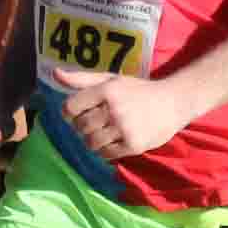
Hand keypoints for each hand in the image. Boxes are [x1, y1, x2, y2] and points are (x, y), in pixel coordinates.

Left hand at [41, 62, 187, 163]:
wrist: (173, 102)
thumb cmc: (138, 90)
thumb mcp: (111, 79)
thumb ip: (81, 79)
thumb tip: (54, 74)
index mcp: (106, 90)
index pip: (70, 107)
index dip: (70, 112)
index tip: (78, 112)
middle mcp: (114, 108)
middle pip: (80, 126)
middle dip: (83, 126)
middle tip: (96, 122)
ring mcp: (124, 128)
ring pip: (91, 142)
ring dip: (93, 140)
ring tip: (105, 132)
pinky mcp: (133, 145)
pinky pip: (106, 154)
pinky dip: (105, 150)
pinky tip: (115, 141)